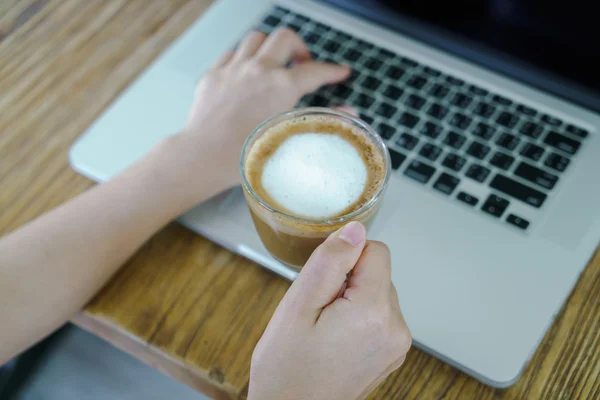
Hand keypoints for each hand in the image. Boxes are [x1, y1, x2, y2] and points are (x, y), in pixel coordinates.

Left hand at [176, 28, 349, 190]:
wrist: (203, 156)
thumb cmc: (245, 155)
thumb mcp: (289, 137)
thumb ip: (320, 119)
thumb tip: (348, 112)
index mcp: (281, 86)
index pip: (315, 71)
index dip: (332, 71)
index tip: (339, 72)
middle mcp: (258, 70)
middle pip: (285, 38)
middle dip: (299, 48)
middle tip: (302, 64)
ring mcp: (233, 69)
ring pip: (256, 39)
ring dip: (269, 47)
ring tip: (272, 64)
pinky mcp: (213, 74)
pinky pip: (231, 53)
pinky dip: (243, 58)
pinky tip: (245, 74)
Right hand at [248, 222, 411, 399]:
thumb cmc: (286, 368)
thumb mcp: (297, 305)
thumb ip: (330, 261)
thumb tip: (355, 229)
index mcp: (374, 312)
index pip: (375, 250)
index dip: (344, 260)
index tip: (323, 286)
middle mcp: (396, 329)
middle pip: (377, 272)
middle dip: (347, 282)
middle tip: (318, 312)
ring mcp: (397, 345)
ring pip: (376, 292)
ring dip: (352, 300)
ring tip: (325, 329)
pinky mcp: (391, 354)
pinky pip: (378, 315)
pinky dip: (358, 318)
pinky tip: (335, 339)